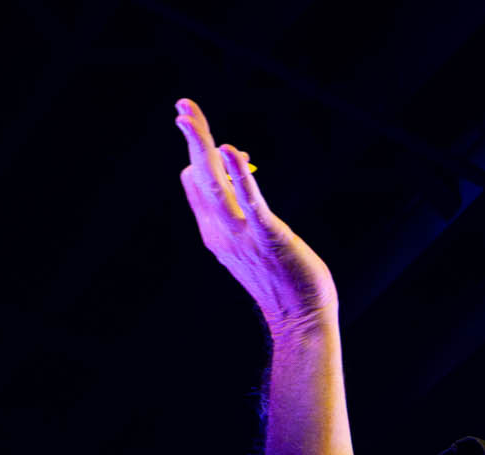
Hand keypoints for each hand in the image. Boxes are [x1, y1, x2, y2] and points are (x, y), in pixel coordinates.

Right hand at [174, 98, 336, 325]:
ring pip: (214, 183)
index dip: (206, 155)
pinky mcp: (268, 237)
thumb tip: (236, 178)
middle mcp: (220, 230)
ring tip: (189, 117)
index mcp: (213, 230)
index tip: (225, 144)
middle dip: (192, 137)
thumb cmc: (282, 280)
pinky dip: (239, 176)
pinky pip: (250, 202)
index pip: (194, 181)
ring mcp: (241, 235)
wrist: (301, 320)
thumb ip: (240, 213)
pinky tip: (233, 151)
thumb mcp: (251, 243)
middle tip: (183, 104)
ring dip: (202, 147)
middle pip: (198, 174)